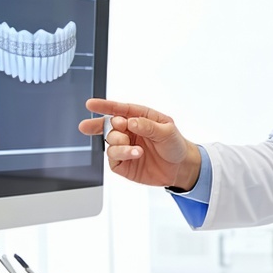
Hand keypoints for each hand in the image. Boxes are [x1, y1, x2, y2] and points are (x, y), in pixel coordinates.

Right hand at [79, 98, 200, 189]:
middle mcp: (130, 131)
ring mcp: (125, 147)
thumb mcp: (167, 131)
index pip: (120, 109)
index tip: (91, 105)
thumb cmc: (175, 145)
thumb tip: (131, 121)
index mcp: (140, 118)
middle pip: (108, 124)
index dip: (105, 106)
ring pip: (110, 141)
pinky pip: (113, 157)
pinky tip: (135, 154)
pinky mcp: (123, 162)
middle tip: (99, 128)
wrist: (181, 168)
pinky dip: (122, 154)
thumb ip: (148, 126)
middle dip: (101, 125)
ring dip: (119, 143)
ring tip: (136, 149)